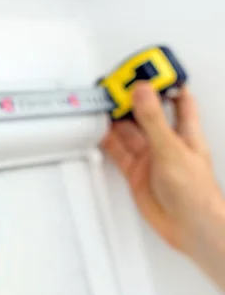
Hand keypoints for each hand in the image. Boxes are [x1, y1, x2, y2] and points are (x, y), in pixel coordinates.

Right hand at [102, 82, 224, 286]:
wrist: (189, 226)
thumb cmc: (196, 192)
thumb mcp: (171, 149)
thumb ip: (153, 119)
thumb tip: (143, 91)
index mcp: (185, 131)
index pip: (177, 98)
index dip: (164, 82)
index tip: (147, 68)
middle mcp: (167, 141)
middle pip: (146, 113)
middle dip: (131, 99)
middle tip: (114, 85)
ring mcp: (150, 156)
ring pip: (129, 131)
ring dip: (116, 118)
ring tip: (102, 103)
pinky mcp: (136, 172)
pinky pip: (118, 151)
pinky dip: (106, 140)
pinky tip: (99, 130)